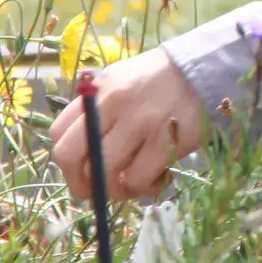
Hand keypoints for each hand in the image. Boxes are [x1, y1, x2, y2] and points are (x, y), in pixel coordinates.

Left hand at [48, 47, 205, 202]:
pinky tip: (156, 178)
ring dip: (114, 190)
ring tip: (131, 185)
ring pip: (103, 173)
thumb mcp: (118, 82)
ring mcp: (138, 123)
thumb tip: (81, 157)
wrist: (203, 71)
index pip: (58, 134)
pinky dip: (143, 187)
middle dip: (79, 184)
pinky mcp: (164, 141)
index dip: (65, 162)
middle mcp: (111, 104)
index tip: (80, 171)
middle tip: (95, 191)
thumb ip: (95, 112)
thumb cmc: (157, 81)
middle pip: (70, 157)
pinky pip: (138, 179)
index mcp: (95, 91)